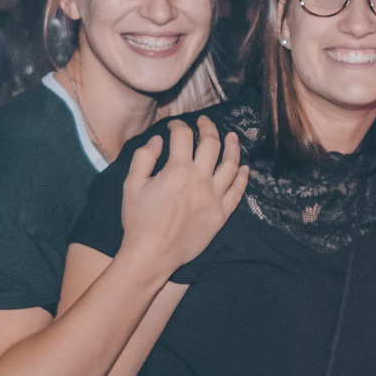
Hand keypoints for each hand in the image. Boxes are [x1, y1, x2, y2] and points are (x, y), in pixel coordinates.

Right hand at [117, 117, 246, 276]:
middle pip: (212, 144)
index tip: (174, 126)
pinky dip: (242, 177)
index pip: (184, 136)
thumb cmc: (139, 219)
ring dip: (233, 147)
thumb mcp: (132, 184)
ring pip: (231, 164)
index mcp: (177, 170)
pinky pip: (237, 191)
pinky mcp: (221, 214)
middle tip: (204, 121)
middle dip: (208, 127)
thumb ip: (145, 157)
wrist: (152, 254)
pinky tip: (244, 168)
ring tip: (232, 137)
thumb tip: (159, 139)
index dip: (178, 126)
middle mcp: (200, 180)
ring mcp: (214, 197)